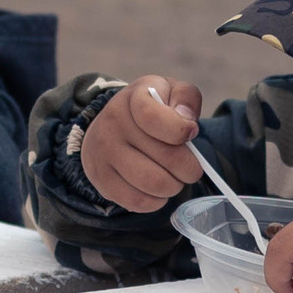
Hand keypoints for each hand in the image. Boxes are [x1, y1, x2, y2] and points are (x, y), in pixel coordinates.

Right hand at [76, 76, 203, 212]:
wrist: (109, 126)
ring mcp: (104, 153)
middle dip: (189, 167)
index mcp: (134, 98)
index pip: (154, 118)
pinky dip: (156, 200)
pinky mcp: (101, 180)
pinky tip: (157, 189)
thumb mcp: (170, 90)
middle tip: (189, 166)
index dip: (182, 130)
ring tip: (173, 178)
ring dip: (174, 186)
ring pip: (154, 184)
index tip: (191, 132)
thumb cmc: (150, 111)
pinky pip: (138, 202)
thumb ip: (186, 98)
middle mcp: (113, 124)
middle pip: (167, 157)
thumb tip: (189, 125)